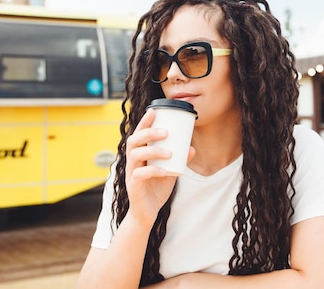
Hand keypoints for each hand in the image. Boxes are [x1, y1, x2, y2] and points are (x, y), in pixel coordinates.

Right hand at [124, 109, 194, 225]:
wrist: (147, 213)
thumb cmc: (156, 189)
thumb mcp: (170, 172)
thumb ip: (178, 160)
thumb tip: (192, 149)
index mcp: (140, 155)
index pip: (139, 134)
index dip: (144, 122)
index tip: (153, 110)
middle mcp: (132, 161)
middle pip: (134, 141)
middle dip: (148, 133)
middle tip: (165, 132)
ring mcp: (131, 173)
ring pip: (135, 155)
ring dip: (153, 151)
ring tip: (169, 152)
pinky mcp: (133, 186)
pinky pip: (139, 175)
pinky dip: (152, 171)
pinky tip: (164, 171)